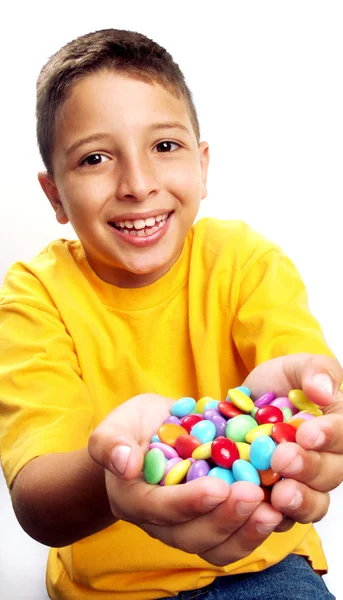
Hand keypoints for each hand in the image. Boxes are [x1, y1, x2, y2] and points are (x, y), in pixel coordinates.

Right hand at [88, 393, 282, 565]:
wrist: (153, 436)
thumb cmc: (135, 428)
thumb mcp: (118, 423)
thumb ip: (111, 441)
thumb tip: (123, 462)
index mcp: (134, 499)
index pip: (160, 509)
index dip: (189, 502)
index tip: (219, 487)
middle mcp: (160, 523)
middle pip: (192, 536)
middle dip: (225, 519)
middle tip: (255, 495)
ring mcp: (186, 528)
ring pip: (215, 547)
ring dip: (245, 532)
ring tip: (273, 509)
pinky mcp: (210, 524)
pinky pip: (232, 540)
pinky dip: (255, 530)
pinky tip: (278, 509)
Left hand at [243, 353, 342, 530]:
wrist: (249, 401)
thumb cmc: (281, 382)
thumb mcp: (296, 365)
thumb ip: (316, 371)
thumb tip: (324, 391)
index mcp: (338, 427)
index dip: (329, 436)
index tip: (307, 433)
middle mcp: (328, 460)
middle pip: (331, 474)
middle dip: (308, 468)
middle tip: (282, 460)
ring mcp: (305, 483)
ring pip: (314, 503)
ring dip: (299, 502)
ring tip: (278, 495)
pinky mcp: (278, 499)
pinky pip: (282, 518)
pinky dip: (272, 517)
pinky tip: (257, 510)